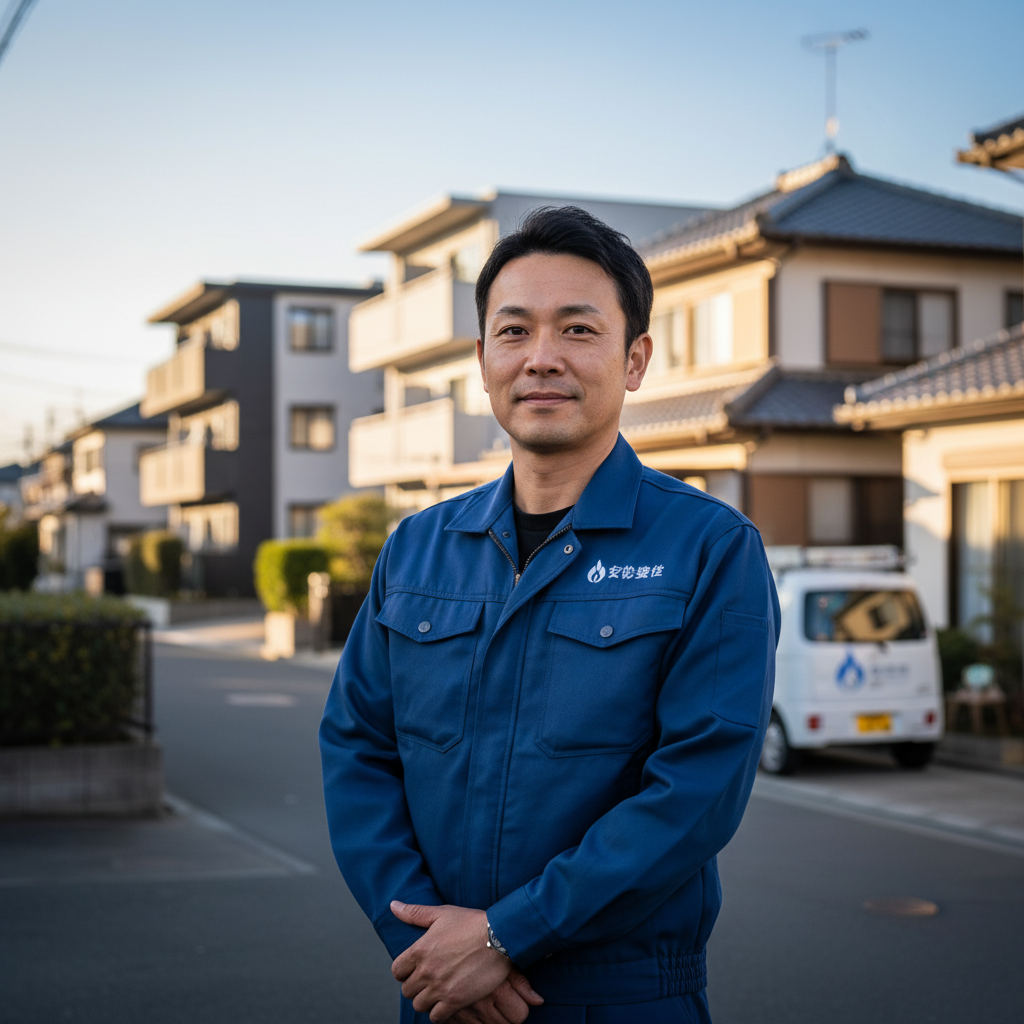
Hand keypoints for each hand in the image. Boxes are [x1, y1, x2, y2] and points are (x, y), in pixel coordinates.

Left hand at [390, 902, 542, 1022]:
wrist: (500, 937)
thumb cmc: (471, 923)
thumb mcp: (441, 913)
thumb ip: (414, 912)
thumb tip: (393, 906)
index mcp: (419, 950)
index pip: (397, 971)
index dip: (404, 971)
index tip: (414, 970)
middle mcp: (426, 970)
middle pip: (407, 991)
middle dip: (415, 986)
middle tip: (428, 981)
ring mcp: (440, 987)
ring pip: (419, 1005)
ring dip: (426, 1000)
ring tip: (437, 992)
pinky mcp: (455, 1000)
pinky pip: (436, 1017)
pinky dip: (439, 1013)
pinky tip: (446, 1003)